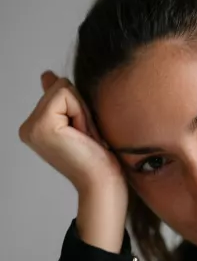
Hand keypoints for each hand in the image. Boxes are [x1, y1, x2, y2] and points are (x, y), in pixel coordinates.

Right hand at [18, 70, 127, 196]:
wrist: (103, 184)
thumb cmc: (99, 160)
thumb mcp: (80, 123)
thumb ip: (62, 101)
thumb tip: (47, 76)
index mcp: (35, 126)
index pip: (59, 90)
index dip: (81, 108)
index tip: (84, 136)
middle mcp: (28, 127)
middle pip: (61, 86)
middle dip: (81, 109)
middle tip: (86, 138)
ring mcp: (32, 127)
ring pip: (64, 89)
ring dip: (82, 113)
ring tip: (84, 138)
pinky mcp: (42, 126)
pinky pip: (66, 95)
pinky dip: (81, 114)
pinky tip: (82, 136)